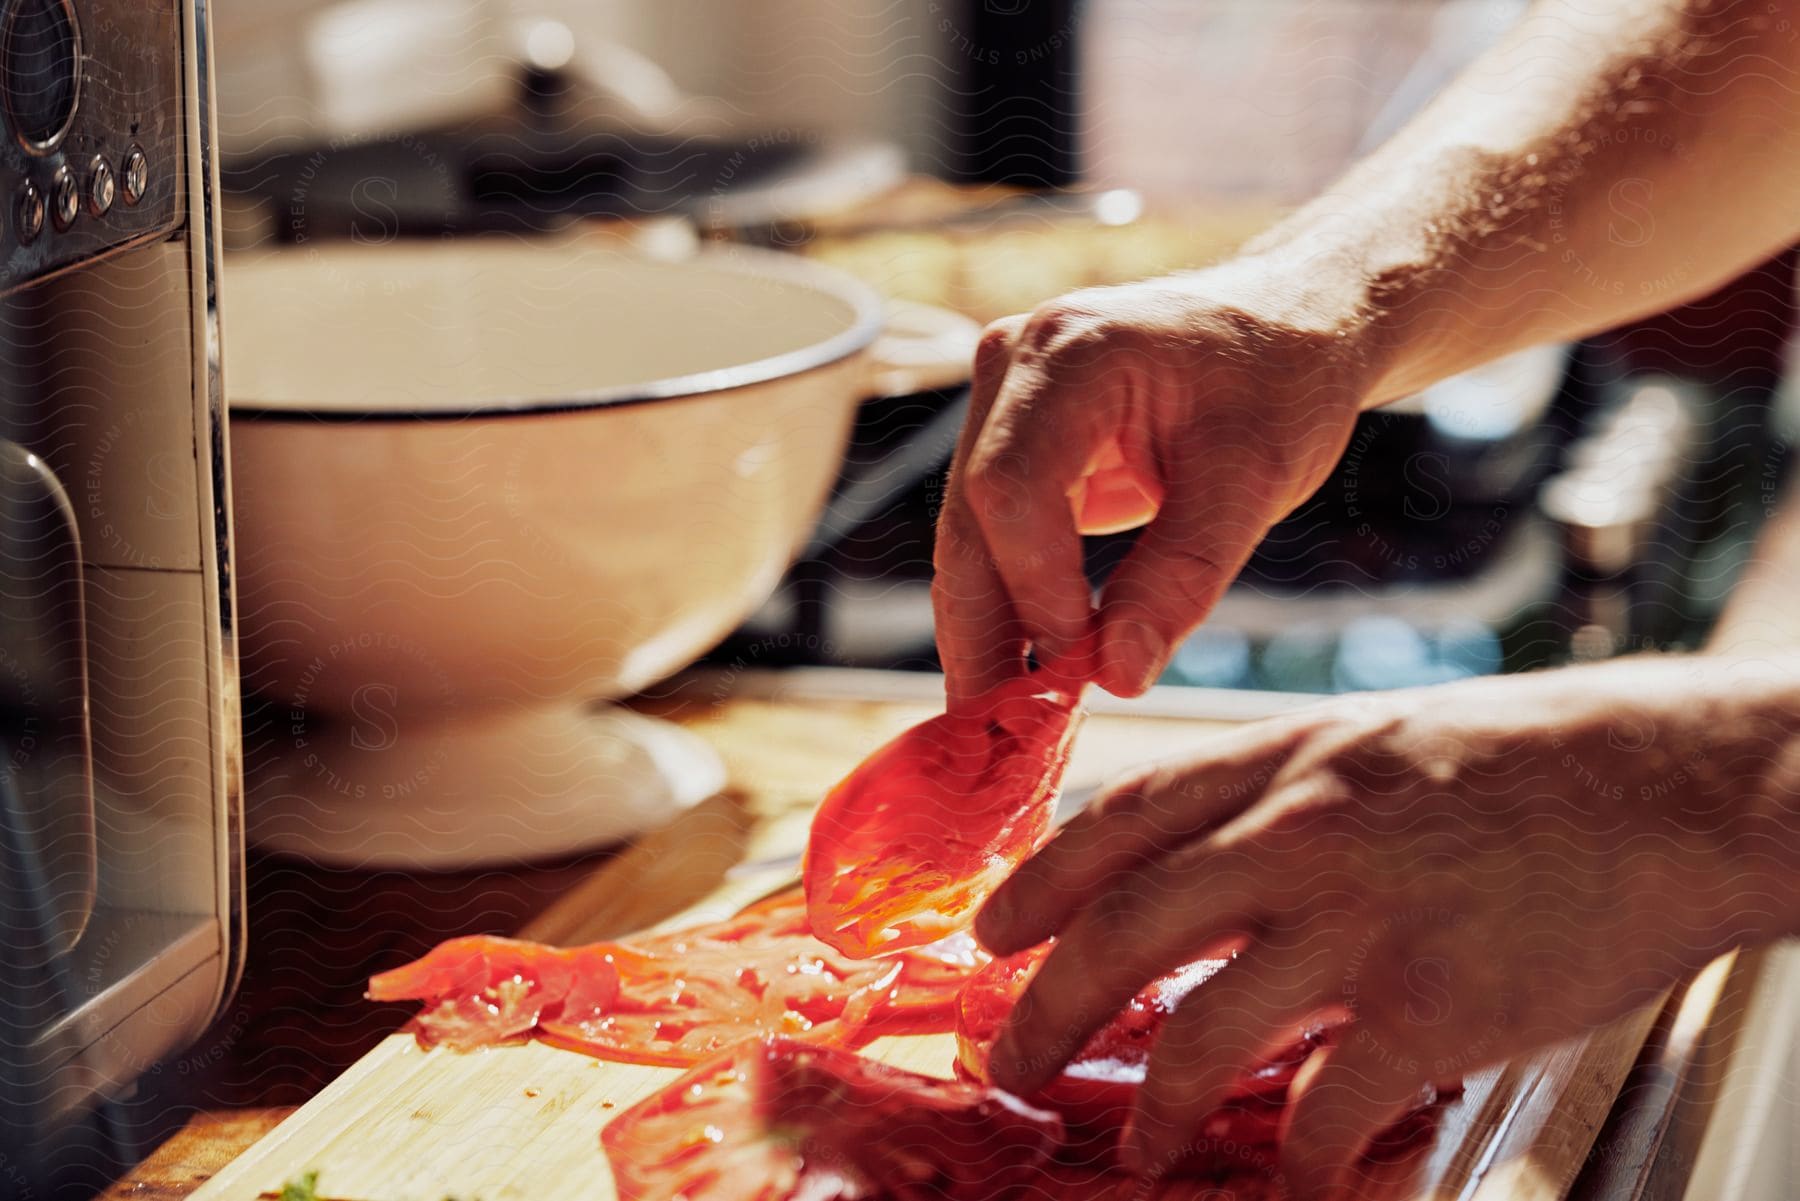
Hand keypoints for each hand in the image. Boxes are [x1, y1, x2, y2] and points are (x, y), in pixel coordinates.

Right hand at [931, 257, 1380, 700]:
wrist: (1287, 326)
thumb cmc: (1283, 383)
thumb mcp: (1255, 480)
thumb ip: (1183, 576)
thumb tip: (1119, 677)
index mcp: (1071, 350)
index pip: (1012, 486)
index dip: (1035, 588)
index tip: (1079, 666)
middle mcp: (1013, 362)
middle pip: (969, 519)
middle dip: (985, 632)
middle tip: (997, 738)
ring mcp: (1001, 398)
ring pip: (967, 536)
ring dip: (987, 630)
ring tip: (1003, 725)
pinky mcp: (1009, 437)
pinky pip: (991, 534)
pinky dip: (1010, 604)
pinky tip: (1023, 672)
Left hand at [974, 657, 1799, 1197]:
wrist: (1675, 782)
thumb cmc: (1538, 758)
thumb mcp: (1378, 739)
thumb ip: (1283, 795)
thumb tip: (1202, 863)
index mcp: (1285, 759)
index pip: (1120, 819)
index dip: (1039, 881)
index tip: (992, 931)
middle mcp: (1299, 833)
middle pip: (1122, 928)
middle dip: (1047, 1007)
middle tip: (1011, 1059)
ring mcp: (1360, 920)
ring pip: (1195, 1031)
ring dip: (1149, 1105)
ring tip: (1135, 1146)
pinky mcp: (1432, 1006)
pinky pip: (1323, 1109)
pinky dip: (1293, 1164)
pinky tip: (1287, 1185)